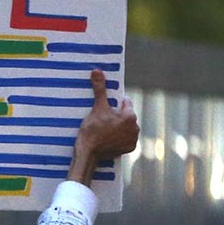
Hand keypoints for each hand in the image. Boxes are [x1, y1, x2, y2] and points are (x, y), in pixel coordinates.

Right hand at [69, 70, 137, 185]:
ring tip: (104, 128)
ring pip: (126, 127)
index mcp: (130, 116)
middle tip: (102, 118)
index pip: (125, 102)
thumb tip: (97, 71)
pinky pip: (125, 138)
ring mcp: (132, 140)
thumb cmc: (93, 129)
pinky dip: (118, 137)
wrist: (88, 153)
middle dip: (116, 115)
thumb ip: (100, 89)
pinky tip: (108, 138)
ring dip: (118, 126)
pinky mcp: (129, 149)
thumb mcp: (97, 107)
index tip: (105, 107)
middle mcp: (135, 128)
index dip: (114, 103)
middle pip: (126, 115)